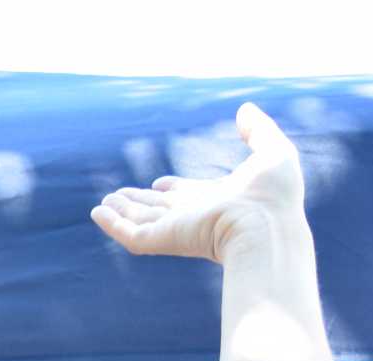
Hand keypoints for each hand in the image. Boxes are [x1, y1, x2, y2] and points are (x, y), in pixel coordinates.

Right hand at [92, 102, 306, 266]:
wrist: (266, 225)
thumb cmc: (274, 195)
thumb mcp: (273, 151)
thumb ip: (258, 130)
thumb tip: (244, 109)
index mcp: (216, 200)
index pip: (187, 196)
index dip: (173, 190)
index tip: (160, 183)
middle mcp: (194, 216)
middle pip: (159, 209)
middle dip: (140, 202)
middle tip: (120, 195)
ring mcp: (177, 228)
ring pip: (141, 221)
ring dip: (121, 212)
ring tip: (103, 203)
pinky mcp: (164, 238)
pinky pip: (131, 234)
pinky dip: (112, 225)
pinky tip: (98, 213)